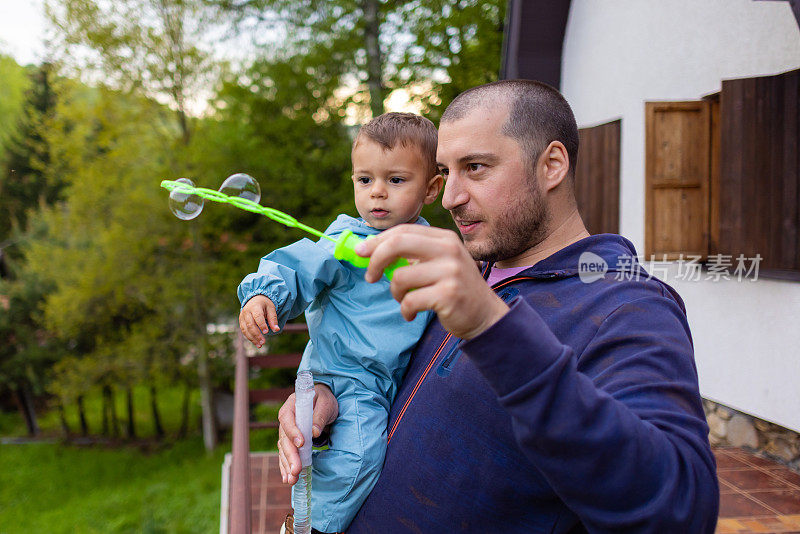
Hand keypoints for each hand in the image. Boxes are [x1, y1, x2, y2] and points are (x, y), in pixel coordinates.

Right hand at [238, 295, 278, 347]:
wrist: (255, 299)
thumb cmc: (265, 304)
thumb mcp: (271, 308)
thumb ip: (273, 319)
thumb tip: (276, 330)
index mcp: (255, 306)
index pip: (257, 317)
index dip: (261, 325)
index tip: (266, 332)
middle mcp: (247, 311)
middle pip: (250, 325)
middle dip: (256, 334)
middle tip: (263, 342)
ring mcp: (242, 317)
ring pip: (245, 329)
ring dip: (252, 338)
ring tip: (260, 345)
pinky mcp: (241, 322)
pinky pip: (244, 331)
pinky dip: (249, 338)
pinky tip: (256, 343)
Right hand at [277, 383, 337, 484]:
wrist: (322, 402)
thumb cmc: (323, 400)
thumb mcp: (326, 404)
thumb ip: (319, 416)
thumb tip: (314, 433)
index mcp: (291, 405)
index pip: (287, 418)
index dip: (292, 432)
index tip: (301, 444)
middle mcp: (285, 420)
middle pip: (284, 438)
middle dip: (290, 455)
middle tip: (296, 470)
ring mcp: (286, 432)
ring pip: (284, 449)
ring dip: (287, 465)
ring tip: (291, 479)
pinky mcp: (290, 441)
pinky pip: (286, 454)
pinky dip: (286, 466)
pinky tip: (288, 478)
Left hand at [357, 224, 509, 339]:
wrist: (485, 315)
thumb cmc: (454, 289)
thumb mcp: (439, 264)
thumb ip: (413, 255)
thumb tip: (370, 252)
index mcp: (444, 239)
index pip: (403, 231)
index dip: (378, 240)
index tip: (361, 252)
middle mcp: (449, 250)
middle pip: (398, 244)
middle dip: (376, 260)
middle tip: (369, 276)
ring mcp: (451, 271)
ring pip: (400, 277)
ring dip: (395, 293)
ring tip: (404, 300)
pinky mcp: (449, 294)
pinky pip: (410, 300)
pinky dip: (405, 310)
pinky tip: (412, 313)